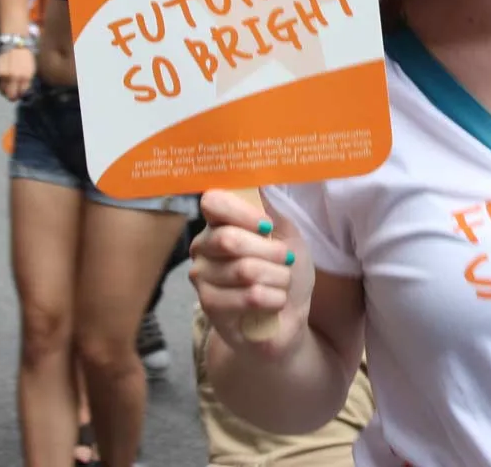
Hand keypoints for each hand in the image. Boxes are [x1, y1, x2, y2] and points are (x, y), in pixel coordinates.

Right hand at [0, 46, 34, 101]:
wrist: (15, 44)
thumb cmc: (26, 56)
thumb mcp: (31, 69)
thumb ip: (27, 81)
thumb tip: (23, 91)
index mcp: (26, 76)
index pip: (22, 92)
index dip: (22, 95)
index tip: (21, 95)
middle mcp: (14, 77)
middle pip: (11, 95)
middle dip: (13, 97)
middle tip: (15, 97)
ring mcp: (5, 75)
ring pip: (3, 91)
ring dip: (6, 93)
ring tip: (10, 90)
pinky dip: (1, 87)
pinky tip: (5, 85)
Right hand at [190, 189, 313, 359]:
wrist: (288, 316)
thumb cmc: (285, 269)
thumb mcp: (286, 232)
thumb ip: (269, 207)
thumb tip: (259, 175)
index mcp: (219, 222)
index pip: (213, 202)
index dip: (242, 212)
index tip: (267, 226)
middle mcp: (203, 246)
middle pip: (229, 239)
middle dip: (269, 251)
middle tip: (285, 259)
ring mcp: (202, 278)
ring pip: (244, 270)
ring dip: (277, 277)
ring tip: (281, 282)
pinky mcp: (210, 308)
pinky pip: (248, 296)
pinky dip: (274, 298)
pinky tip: (275, 302)